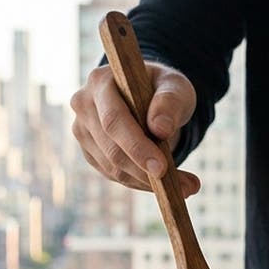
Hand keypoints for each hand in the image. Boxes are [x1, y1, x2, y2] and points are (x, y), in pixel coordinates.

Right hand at [70, 61, 198, 196]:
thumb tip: (160, 128)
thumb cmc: (163, 89)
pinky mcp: (90, 151)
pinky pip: (114, 175)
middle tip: (186, 187)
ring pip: (113, 168)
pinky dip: (141, 183)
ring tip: (185, 186)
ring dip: (148, 182)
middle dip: (146, 172)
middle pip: (111, 149)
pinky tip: (165, 183)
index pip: (113, 120)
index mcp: (100, 82)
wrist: (149, 98)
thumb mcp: (176, 87)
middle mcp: (84, 105)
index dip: (136, 147)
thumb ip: (170, 102)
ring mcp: (83, 131)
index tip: (161, 169)